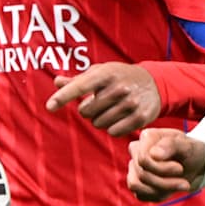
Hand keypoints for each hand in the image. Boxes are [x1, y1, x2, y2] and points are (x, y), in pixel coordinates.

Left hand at [46, 62, 161, 136]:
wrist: (155, 83)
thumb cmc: (120, 77)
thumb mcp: (101, 73)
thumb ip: (78, 80)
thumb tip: (56, 82)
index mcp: (107, 73)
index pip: (81, 86)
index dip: (64, 96)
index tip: (49, 106)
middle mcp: (120, 88)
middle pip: (86, 111)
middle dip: (88, 110)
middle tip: (100, 103)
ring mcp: (131, 103)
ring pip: (98, 123)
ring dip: (100, 119)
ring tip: (111, 109)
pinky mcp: (140, 118)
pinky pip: (113, 132)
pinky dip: (113, 128)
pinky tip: (120, 118)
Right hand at [127, 128, 204, 201]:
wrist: (194, 165)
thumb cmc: (190, 152)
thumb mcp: (188, 146)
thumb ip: (171, 145)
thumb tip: (154, 154)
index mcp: (147, 136)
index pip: (144, 159)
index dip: (162, 168)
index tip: (180, 169)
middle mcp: (136, 150)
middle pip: (142, 174)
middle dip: (165, 182)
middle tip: (184, 183)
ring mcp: (134, 166)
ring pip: (137, 185)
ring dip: (162, 190)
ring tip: (179, 186)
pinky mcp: (136, 182)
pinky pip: (139, 195)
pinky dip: (157, 195)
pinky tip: (171, 189)